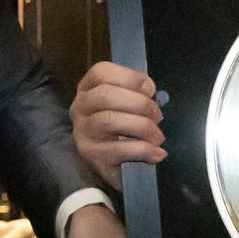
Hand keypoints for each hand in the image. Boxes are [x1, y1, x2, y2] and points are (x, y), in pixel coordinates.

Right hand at [71, 63, 163, 186]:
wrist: (116, 165)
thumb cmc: (124, 127)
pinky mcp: (92, 157)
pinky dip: (143, 150)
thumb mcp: (127, 104)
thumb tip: (149, 90)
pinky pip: (118, 149)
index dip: (130, 78)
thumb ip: (136, 92)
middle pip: (105, 95)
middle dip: (140, 103)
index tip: (150, 90)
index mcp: (88, 89)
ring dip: (142, 126)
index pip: (101, 72)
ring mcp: (83, 134)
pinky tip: (156, 153)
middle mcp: (80, 108)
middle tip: (157, 116)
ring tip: (158, 137)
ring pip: (110, 120)